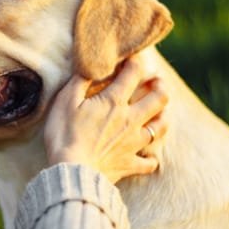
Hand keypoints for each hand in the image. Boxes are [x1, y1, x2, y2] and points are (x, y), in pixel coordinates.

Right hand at [44, 58, 167, 183]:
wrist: (72, 172)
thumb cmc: (64, 135)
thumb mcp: (65, 101)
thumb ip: (80, 81)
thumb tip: (90, 66)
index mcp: (113, 102)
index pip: (132, 73)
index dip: (135, 61)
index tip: (133, 56)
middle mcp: (130, 120)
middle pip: (158, 98)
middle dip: (161, 86)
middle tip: (158, 81)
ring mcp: (133, 143)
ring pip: (160, 127)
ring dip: (164, 117)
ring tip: (162, 111)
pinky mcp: (130, 164)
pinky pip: (149, 162)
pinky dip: (150, 159)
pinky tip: (148, 156)